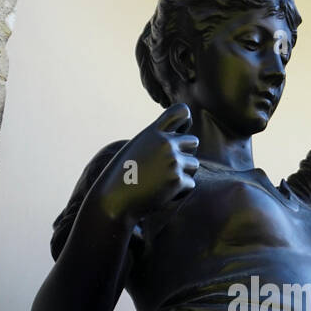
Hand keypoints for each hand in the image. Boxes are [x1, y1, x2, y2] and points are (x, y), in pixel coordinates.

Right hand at [94, 104, 198, 225]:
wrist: (116, 199)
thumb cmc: (126, 175)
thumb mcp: (138, 148)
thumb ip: (157, 140)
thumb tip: (184, 137)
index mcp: (153, 132)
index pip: (181, 111)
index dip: (186, 121)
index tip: (181, 132)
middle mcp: (165, 143)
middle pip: (193, 141)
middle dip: (185, 154)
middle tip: (167, 167)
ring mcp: (173, 161)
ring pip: (194, 164)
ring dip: (183, 173)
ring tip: (162, 181)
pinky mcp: (177, 180)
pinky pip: (190, 184)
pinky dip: (180, 191)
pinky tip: (162, 193)